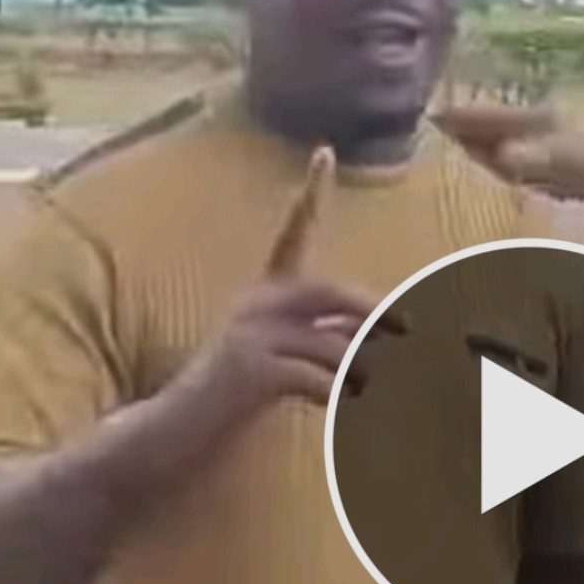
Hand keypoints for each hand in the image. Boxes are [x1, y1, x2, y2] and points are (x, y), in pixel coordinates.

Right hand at [167, 147, 404, 447]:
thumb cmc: (234, 396)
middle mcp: (254, 304)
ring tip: (380, 392)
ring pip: (329, 345)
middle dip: (371, 313)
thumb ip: (325, 342)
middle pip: (327, 292)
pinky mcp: (248, 370)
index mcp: (263, 294)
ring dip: (362, 371)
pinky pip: (313, 378)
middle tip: (408, 330)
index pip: (291, 235)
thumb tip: (379, 337)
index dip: (309, 195)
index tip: (324, 153)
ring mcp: (248, 335)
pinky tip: (345, 408)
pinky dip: (338, 394)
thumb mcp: (284, 360)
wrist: (175, 430)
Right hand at [434, 106, 583, 203]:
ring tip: (438, 148)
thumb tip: (501, 155)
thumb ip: (535, 157)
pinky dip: (489, 160)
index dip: (459, 118)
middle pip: (486, 127)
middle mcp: (531, 127)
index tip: (428, 117)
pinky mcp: (542, 161)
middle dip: (458, 128)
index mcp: (534, 120)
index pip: (488, 117)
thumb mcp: (570, 160)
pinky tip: (479, 167)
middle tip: (423, 132)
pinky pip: (507, 159)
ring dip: (470, 143)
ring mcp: (537, 143)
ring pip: (495, 141)